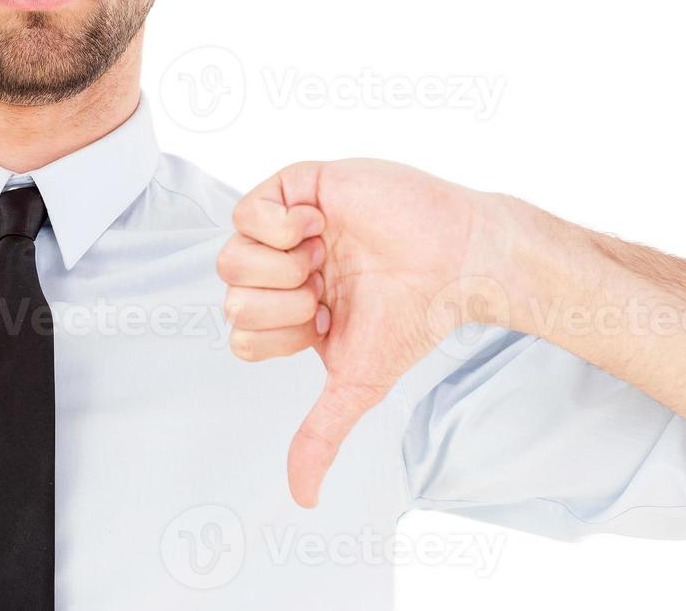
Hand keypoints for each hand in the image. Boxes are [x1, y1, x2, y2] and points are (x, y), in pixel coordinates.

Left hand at [216, 159, 495, 507]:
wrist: (457, 263)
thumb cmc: (413, 319)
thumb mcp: (357, 383)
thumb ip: (320, 435)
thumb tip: (302, 501)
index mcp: (290, 310)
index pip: (238, 331)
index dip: (276, 334)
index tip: (322, 323)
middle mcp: (282, 269)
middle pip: (229, 294)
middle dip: (279, 303)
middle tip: (324, 289)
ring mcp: (286, 226)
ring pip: (229, 256)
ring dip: (279, 267)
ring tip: (322, 258)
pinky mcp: (297, 186)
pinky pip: (246, 209)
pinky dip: (277, 226)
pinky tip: (318, 225)